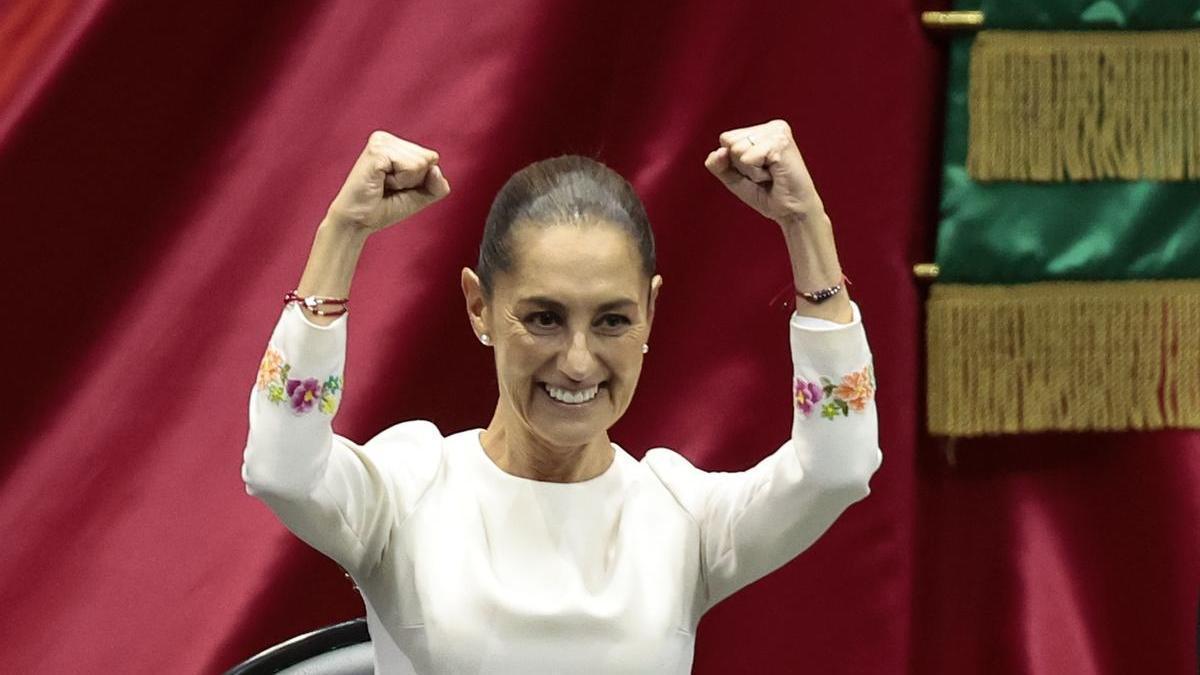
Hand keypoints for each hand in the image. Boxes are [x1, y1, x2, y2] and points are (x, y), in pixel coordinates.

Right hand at [325, 130, 450, 232]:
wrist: (357, 222)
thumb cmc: (384, 208)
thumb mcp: (420, 196)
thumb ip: (437, 185)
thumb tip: (435, 167)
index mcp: (395, 144)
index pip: (431, 158)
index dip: (419, 181)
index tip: (396, 187)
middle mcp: (386, 138)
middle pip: (428, 159)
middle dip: (413, 181)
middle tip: (388, 188)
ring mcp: (380, 142)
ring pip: (421, 162)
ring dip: (405, 182)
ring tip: (383, 185)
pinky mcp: (376, 151)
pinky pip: (410, 167)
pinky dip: (399, 182)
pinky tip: (380, 183)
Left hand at [704, 119, 823, 226]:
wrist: (792, 212)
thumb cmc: (767, 194)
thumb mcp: (734, 178)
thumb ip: (718, 164)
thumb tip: (719, 151)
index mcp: (762, 130)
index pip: (726, 139)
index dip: (734, 162)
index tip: (757, 170)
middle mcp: (771, 127)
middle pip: (729, 142)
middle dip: (741, 166)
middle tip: (765, 174)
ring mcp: (777, 132)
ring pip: (737, 150)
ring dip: (750, 170)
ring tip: (770, 175)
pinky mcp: (780, 143)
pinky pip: (748, 158)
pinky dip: (756, 173)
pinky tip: (774, 175)